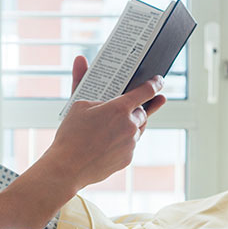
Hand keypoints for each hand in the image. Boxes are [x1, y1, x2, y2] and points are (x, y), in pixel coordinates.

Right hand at [46, 58, 166, 190]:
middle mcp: (129, 126)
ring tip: (111, 127)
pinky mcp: (127, 159)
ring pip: (137, 130)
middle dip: (136, 109)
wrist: (67, 168)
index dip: (155, 84)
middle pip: (142, 112)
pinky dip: (122, 142)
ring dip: (129, 125)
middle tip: (125, 108)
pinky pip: (130, 145)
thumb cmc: (70, 135)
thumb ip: (82, 81)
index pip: (145, 92)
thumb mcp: (76, 104)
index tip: (160, 81)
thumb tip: (81, 59)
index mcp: (119, 108)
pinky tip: (106, 143)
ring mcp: (130, 144)